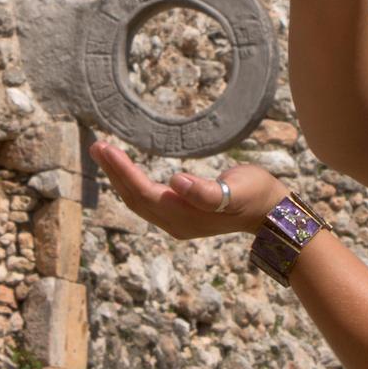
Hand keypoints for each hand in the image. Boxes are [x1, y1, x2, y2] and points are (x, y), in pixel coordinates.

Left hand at [89, 141, 286, 239]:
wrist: (271, 213)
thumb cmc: (256, 195)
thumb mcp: (236, 191)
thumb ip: (206, 192)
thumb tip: (176, 183)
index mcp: (184, 216)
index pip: (143, 192)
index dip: (123, 171)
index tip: (105, 148)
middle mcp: (174, 223)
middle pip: (134, 198)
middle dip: (114, 172)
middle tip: (97, 145)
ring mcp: (176, 222)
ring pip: (137, 200)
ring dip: (119, 177)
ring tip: (104, 153)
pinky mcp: (180, 216)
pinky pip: (146, 200)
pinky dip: (132, 182)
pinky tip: (126, 170)